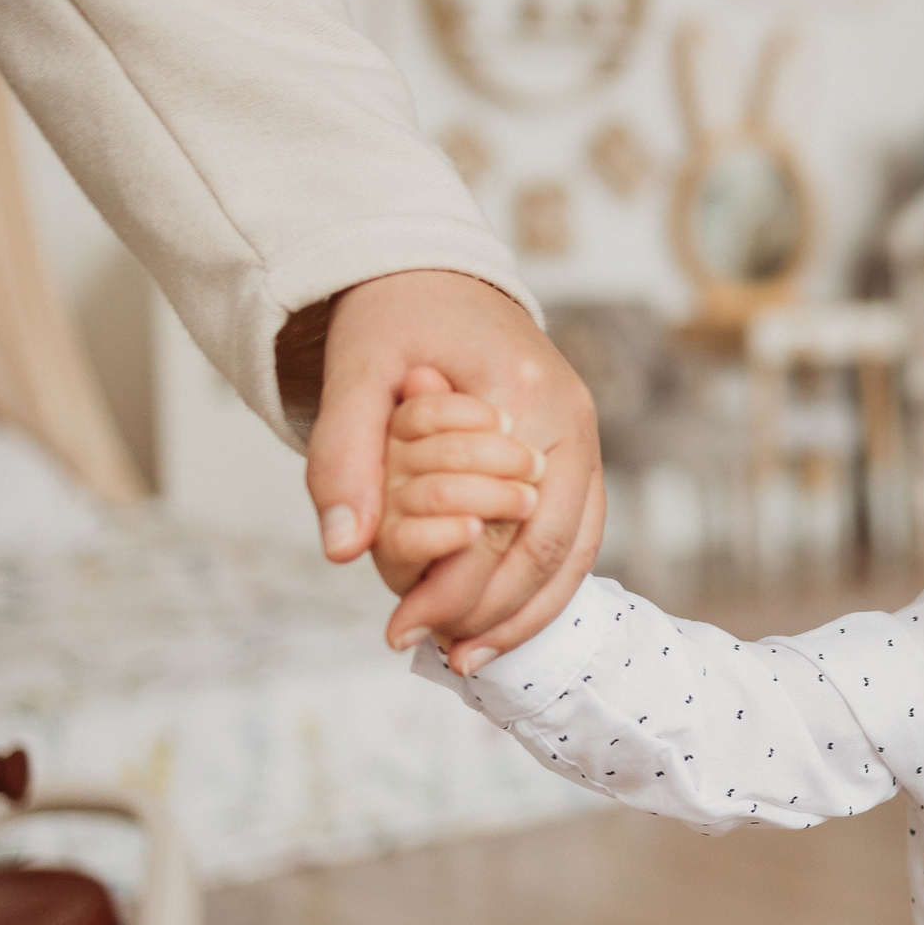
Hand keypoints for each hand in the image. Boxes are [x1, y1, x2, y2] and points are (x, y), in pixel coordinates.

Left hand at [302, 270, 603, 671]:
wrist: (432, 266)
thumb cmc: (394, 312)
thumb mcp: (354, 371)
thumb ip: (344, 457)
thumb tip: (340, 550)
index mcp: (528, 396)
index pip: (507, 525)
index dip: (458, 590)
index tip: (401, 631)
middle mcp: (572, 421)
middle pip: (554, 550)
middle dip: (498, 615)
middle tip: (441, 658)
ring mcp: (583, 436)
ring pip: (575, 550)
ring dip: (526, 611)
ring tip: (469, 655)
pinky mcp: (574, 449)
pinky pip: (572, 532)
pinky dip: (538, 582)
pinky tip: (494, 615)